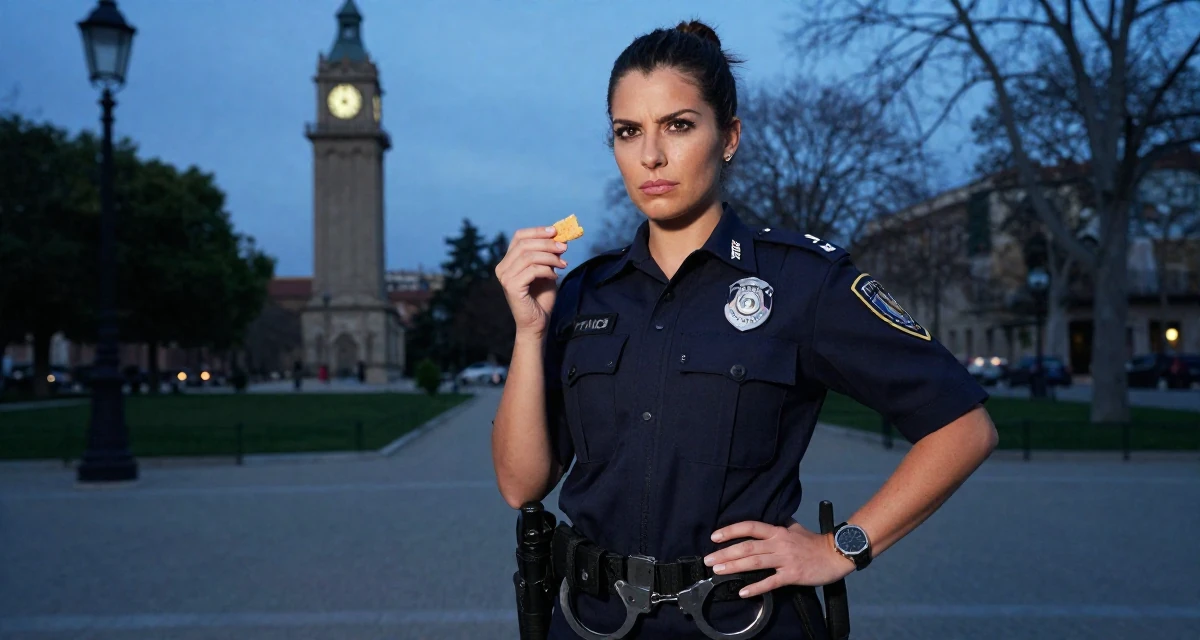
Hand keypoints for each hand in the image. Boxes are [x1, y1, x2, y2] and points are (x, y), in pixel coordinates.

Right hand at [494, 226, 568, 337]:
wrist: (537, 323)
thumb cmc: (541, 298)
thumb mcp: (547, 271)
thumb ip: (549, 255)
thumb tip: (560, 237)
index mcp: (508, 261)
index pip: (519, 237)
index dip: (537, 231)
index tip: (555, 231)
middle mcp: (502, 268)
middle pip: (525, 244)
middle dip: (547, 243)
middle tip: (564, 248)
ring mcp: (505, 277)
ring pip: (529, 256)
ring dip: (550, 257)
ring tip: (563, 265)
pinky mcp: (511, 286)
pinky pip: (532, 270)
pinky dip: (546, 270)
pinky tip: (554, 276)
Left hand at [704, 519, 855, 597]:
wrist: (836, 554)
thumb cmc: (814, 542)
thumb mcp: (794, 528)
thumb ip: (778, 525)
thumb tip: (764, 523)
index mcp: (778, 531)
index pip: (750, 527)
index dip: (731, 530)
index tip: (714, 536)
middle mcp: (779, 543)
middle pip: (747, 547)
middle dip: (725, 553)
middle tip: (708, 560)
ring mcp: (785, 559)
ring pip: (755, 563)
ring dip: (734, 567)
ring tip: (718, 571)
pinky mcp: (792, 575)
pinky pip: (770, 582)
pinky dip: (755, 587)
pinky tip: (742, 591)